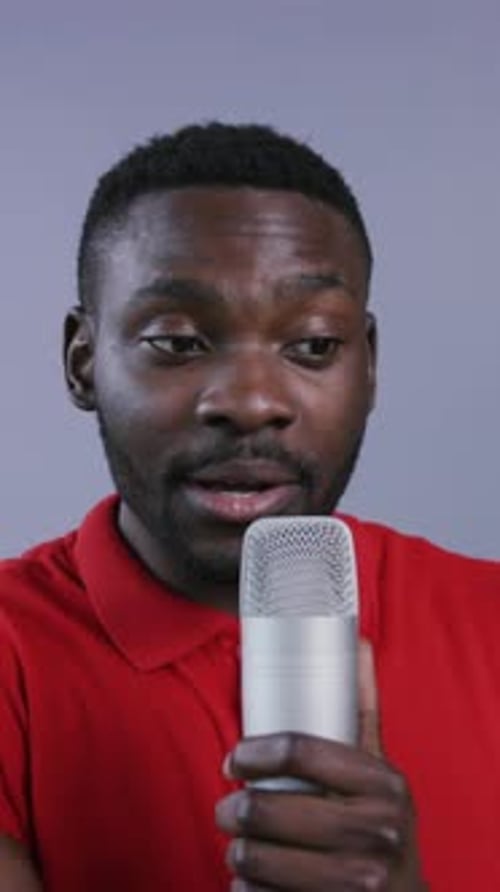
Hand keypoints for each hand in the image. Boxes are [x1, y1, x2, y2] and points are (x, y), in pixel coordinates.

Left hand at [216, 641, 425, 890]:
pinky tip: (258, 882)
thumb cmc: (380, 826)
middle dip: (232, 810)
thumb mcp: (379, 772)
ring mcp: (359, 881)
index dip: (253, 752)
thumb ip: (363, 711)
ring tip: (242, 846)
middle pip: (266, 809)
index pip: (299, 750)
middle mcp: (377, 832)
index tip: (233, 759)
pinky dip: (247, 891)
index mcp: (384, 785)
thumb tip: (360, 642)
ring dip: (237, 852)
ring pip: (255, 859)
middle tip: (228, 809)